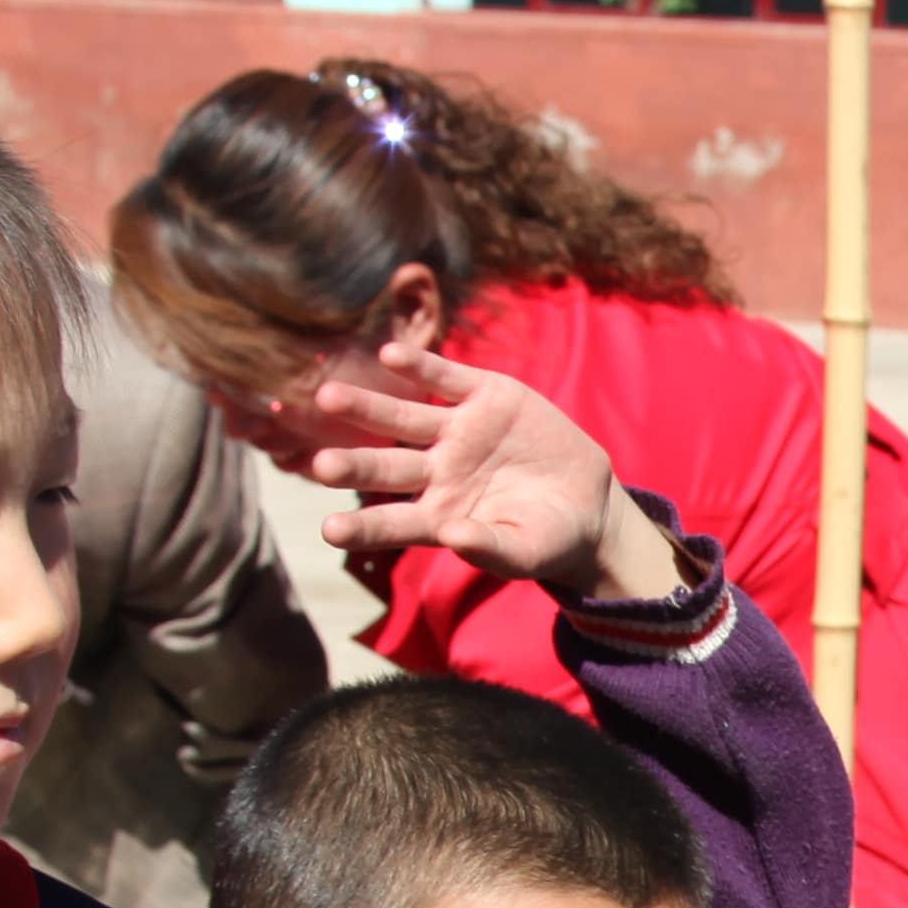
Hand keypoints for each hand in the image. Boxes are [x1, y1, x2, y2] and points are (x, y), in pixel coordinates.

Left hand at [300, 350, 670, 601]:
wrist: (586, 499)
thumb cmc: (547, 538)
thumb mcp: (526, 552)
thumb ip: (491, 548)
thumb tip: (452, 538)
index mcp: (440, 516)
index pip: (392, 522)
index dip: (362, 526)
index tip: (330, 529)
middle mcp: (438, 471)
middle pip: (387, 466)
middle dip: (355, 464)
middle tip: (320, 465)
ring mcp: (459, 432)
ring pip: (405, 417)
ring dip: (367, 406)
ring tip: (329, 396)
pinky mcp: (487, 397)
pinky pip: (447, 379)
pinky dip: (420, 366)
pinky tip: (390, 355)